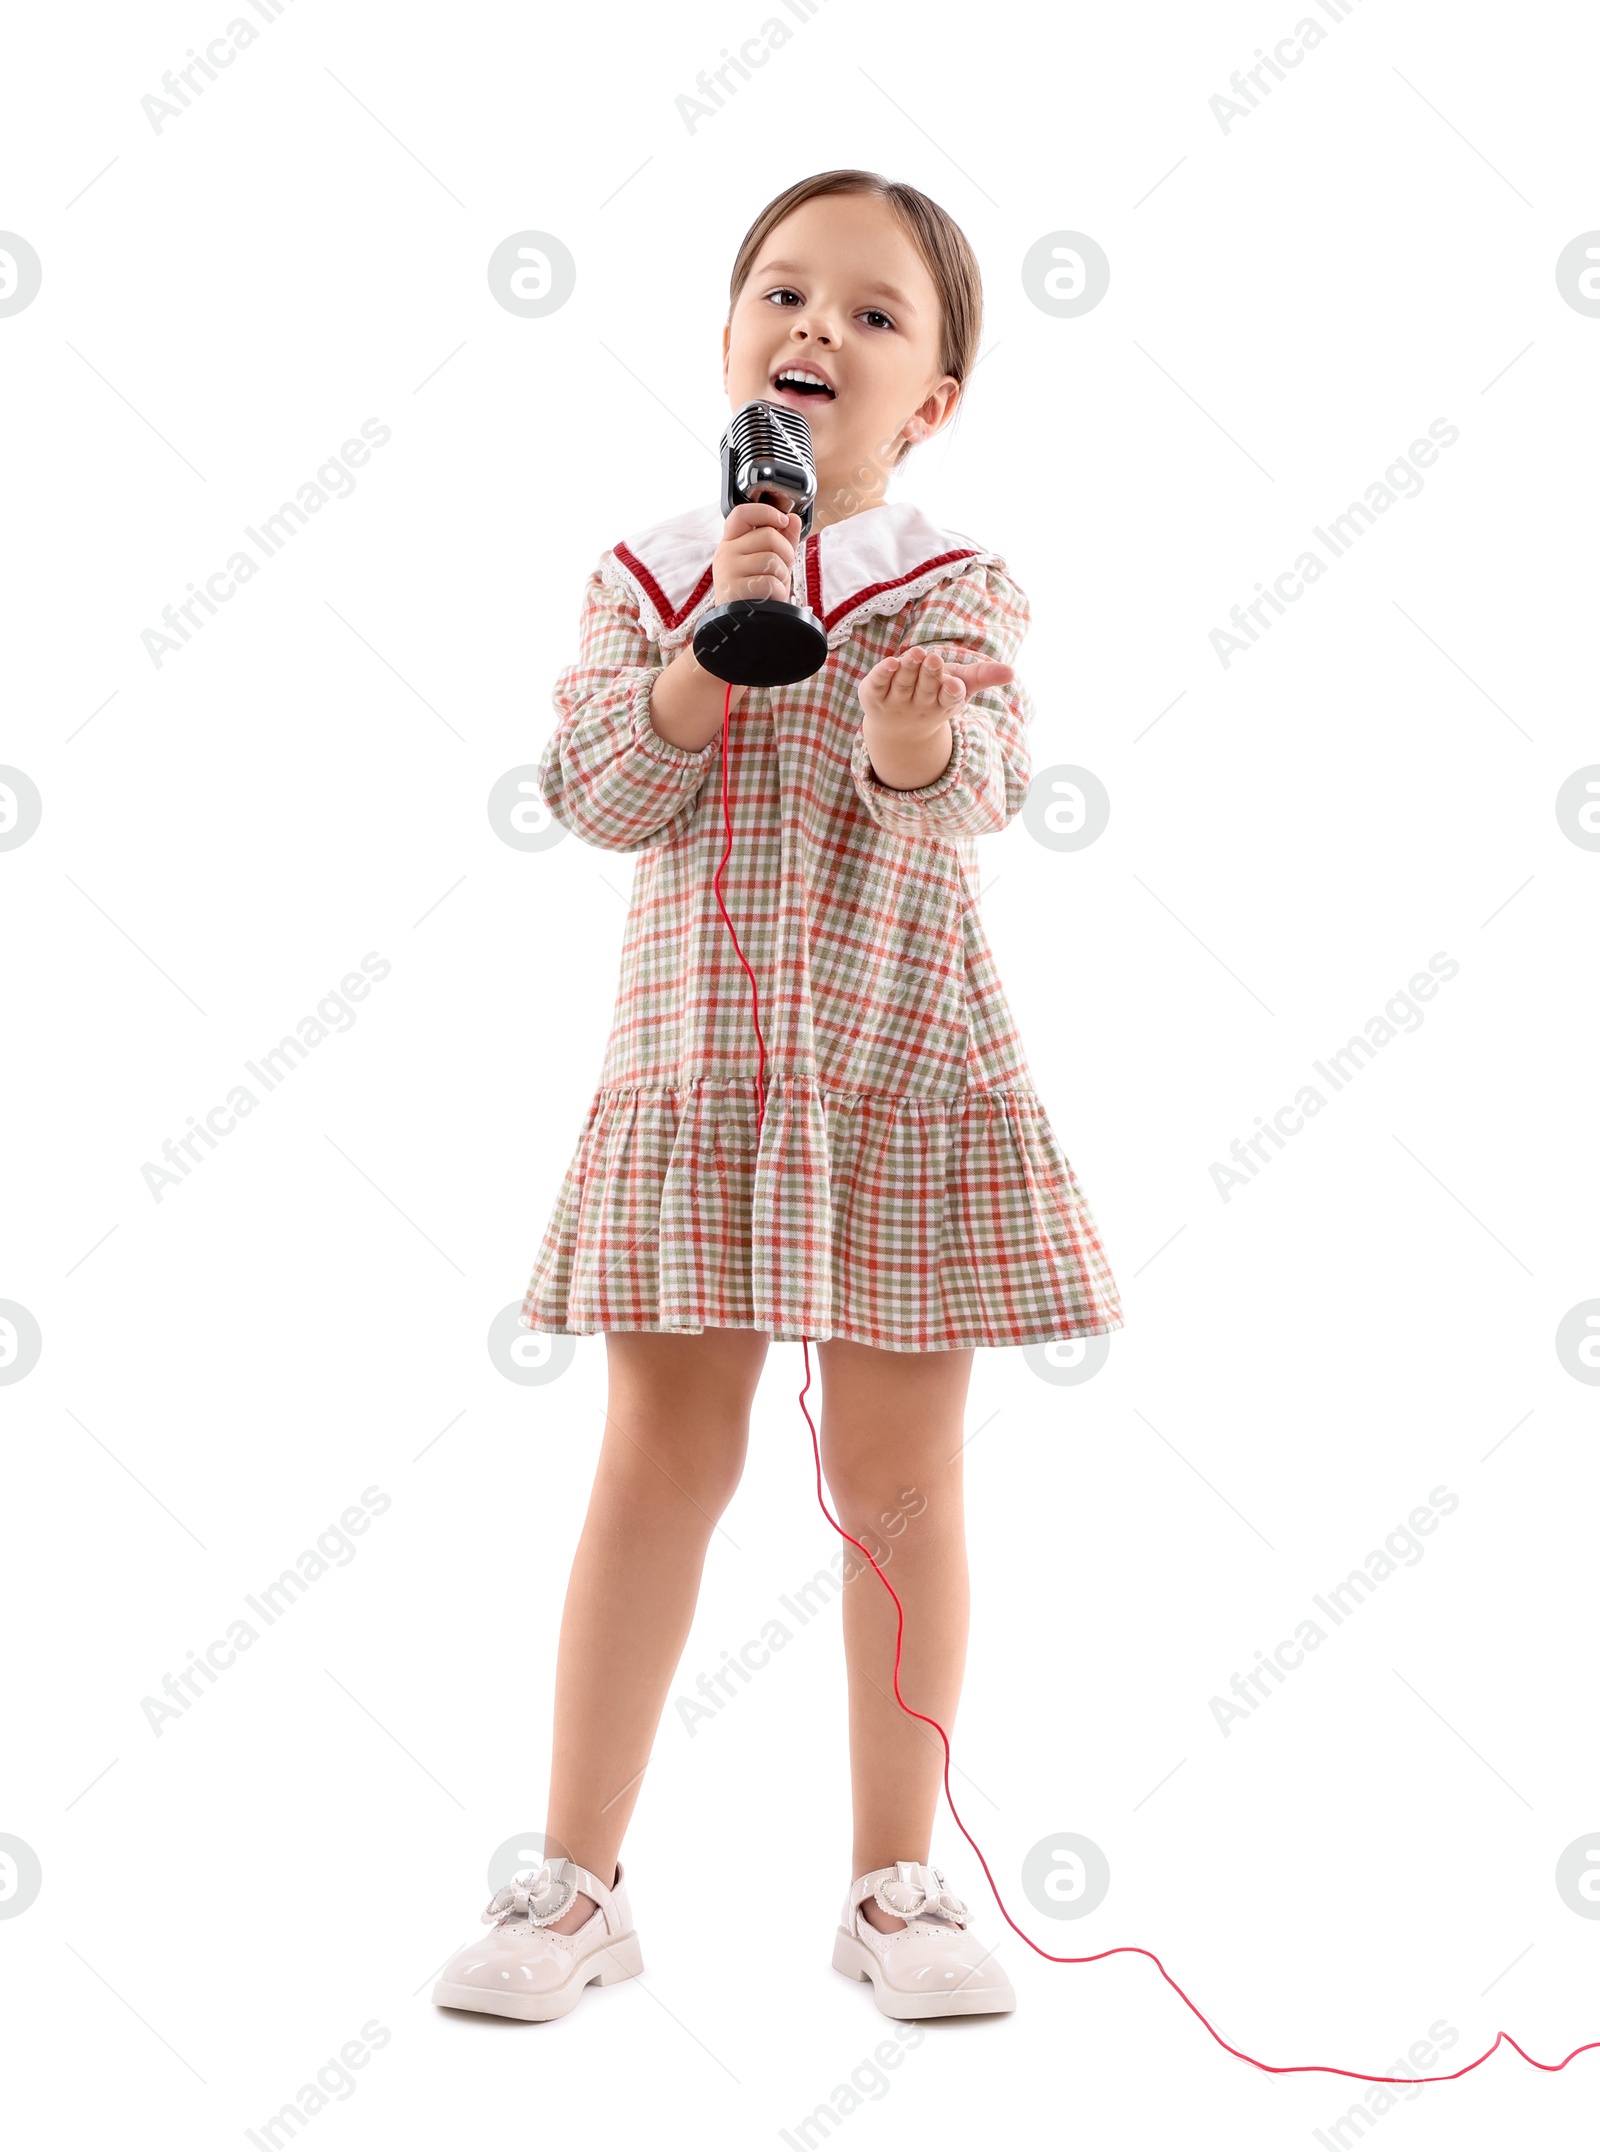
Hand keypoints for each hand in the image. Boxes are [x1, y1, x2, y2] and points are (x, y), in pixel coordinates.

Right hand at [712, 501, 802, 605]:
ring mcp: (727, 572)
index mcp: (731, 542)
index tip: (783, 521)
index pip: (741, 513)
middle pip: (768, 535)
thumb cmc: (757, 592)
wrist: (745, 625)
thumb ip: (783, 539)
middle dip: (786, 553)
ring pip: (771, 559)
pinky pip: (770, 582)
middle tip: (782, 570)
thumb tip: (793, 518)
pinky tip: (770, 599)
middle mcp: (725, 553)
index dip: (766, 512)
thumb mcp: (770, 562)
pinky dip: (778, 592)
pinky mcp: (733, 591)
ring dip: (783, 576)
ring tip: (774, 587)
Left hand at [858, 645, 1014, 728]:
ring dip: (909, 669)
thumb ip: (984, 676)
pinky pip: (878, 684)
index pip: (949, 699)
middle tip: (934, 658)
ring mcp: (895, 702)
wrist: (897, 726)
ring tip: (916, 654)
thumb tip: (1012, 672)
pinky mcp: (873, 695)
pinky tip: (890, 662)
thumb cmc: (936, 695)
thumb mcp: (962, 685)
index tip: (954, 685)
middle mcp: (919, 705)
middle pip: (926, 689)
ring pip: (903, 684)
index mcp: (943, 704)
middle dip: (930, 674)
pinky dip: (883, 674)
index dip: (951, 692)